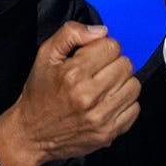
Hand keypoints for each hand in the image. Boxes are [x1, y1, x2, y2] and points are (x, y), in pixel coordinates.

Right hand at [0, 21, 140, 165]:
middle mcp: (88, 96)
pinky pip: (134, 109)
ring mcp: (100, 117)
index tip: (92, 57)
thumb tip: (102, 31)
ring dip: (121, 83)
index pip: (112, 46)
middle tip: (98, 72)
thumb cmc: (39, 94)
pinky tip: (107, 103)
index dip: (103, 48)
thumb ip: (71, 34)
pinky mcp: (108, 133)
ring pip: (134, 86)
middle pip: (125, 65)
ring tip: (104, 87)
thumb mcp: (45, 55)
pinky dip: (124, 104)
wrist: (31, 134)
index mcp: (72, 74)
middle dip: (113, 64)